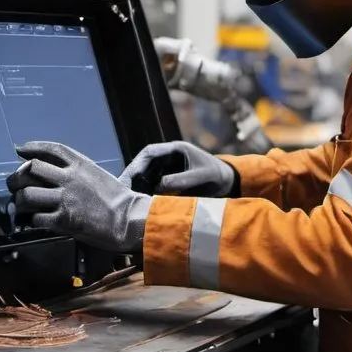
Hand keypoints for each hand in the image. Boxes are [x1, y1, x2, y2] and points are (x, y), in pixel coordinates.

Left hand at [6, 141, 150, 253]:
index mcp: (80, 164)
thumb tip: (53, 172)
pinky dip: (32, 220)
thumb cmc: (117, 198)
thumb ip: (76, 171)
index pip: (50, 149)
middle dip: (16, 177)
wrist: (128, 220)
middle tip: (13, 185)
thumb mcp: (97, 174)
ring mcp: (65, 199)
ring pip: (28, 194)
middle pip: (31, 169)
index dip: (32, 147)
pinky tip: (35, 220)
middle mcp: (69, 178)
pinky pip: (37, 218)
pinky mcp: (64, 220)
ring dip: (20, 200)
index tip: (20, 150)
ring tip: (20, 205)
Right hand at [120, 140, 236, 196]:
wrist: (228, 183)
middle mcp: (168, 158)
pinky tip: (140, 201)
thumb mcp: (201, 176)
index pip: (150, 152)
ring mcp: (168, 169)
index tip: (131, 175)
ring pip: (146, 175)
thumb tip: (159, 186)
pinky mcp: (169, 181)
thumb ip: (182, 179)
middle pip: (144, 163)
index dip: (138, 163)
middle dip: (133, 174)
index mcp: (176, 150)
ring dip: (137, 184)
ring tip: (128, 197)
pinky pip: (152, 184)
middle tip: (123, 188)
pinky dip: (145, 192)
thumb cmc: (217, 176)